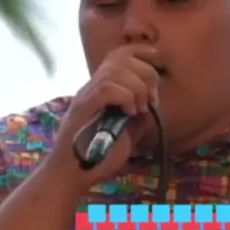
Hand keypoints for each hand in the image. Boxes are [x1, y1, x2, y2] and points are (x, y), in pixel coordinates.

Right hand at [46, 44, 160, 199]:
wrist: (71, 175)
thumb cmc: (97, 158)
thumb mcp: (126, 135)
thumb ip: (137, 119)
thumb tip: (151, 106)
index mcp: (102, 89)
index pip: (121, 54)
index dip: (144, 54)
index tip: (158, 71)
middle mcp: (92, 86)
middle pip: (122, 56)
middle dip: (146, 73)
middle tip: (150, 100)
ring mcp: (86, 95)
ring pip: (116, 70)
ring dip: (136, 88)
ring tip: (137, 109)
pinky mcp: (83, 107)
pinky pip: (107, 88)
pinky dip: (125, 97)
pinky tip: (128, 112)